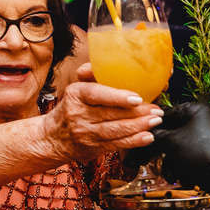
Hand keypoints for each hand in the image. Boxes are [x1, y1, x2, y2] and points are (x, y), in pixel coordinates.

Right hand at [43, 63, 162, 161]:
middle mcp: (78, 114)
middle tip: (157, 109)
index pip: (97, 94)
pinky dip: (135, 141)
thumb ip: (94, 75)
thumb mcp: (78, 88)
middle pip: (111, 114)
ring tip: (155, 120)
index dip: (118, 97)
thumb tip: (112, 61)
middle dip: (139, 113)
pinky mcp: (93, 148)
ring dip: (140, 126)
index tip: (137, 98)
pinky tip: (148, 136)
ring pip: (116, 130)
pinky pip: (117, 144)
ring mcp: (85, 133)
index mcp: (76, 94)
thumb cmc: (72, 107)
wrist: (53, 137)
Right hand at [151, 102, 209, 205]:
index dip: (148, 128)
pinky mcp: (208, 154)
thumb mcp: (172, 141)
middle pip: (170, 134)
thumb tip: (143, 132)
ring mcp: (206, 138)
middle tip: (142, 160)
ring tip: (170, 173)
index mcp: (195, 110)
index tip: (137, 138)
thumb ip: (155, 135)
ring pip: (178, 149)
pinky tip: (181, 177)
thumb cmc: (204, 153)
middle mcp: (202, 121)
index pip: (164, 115)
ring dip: (171, 163)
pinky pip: (188, 159)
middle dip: (158, 150)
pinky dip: (182, 168)